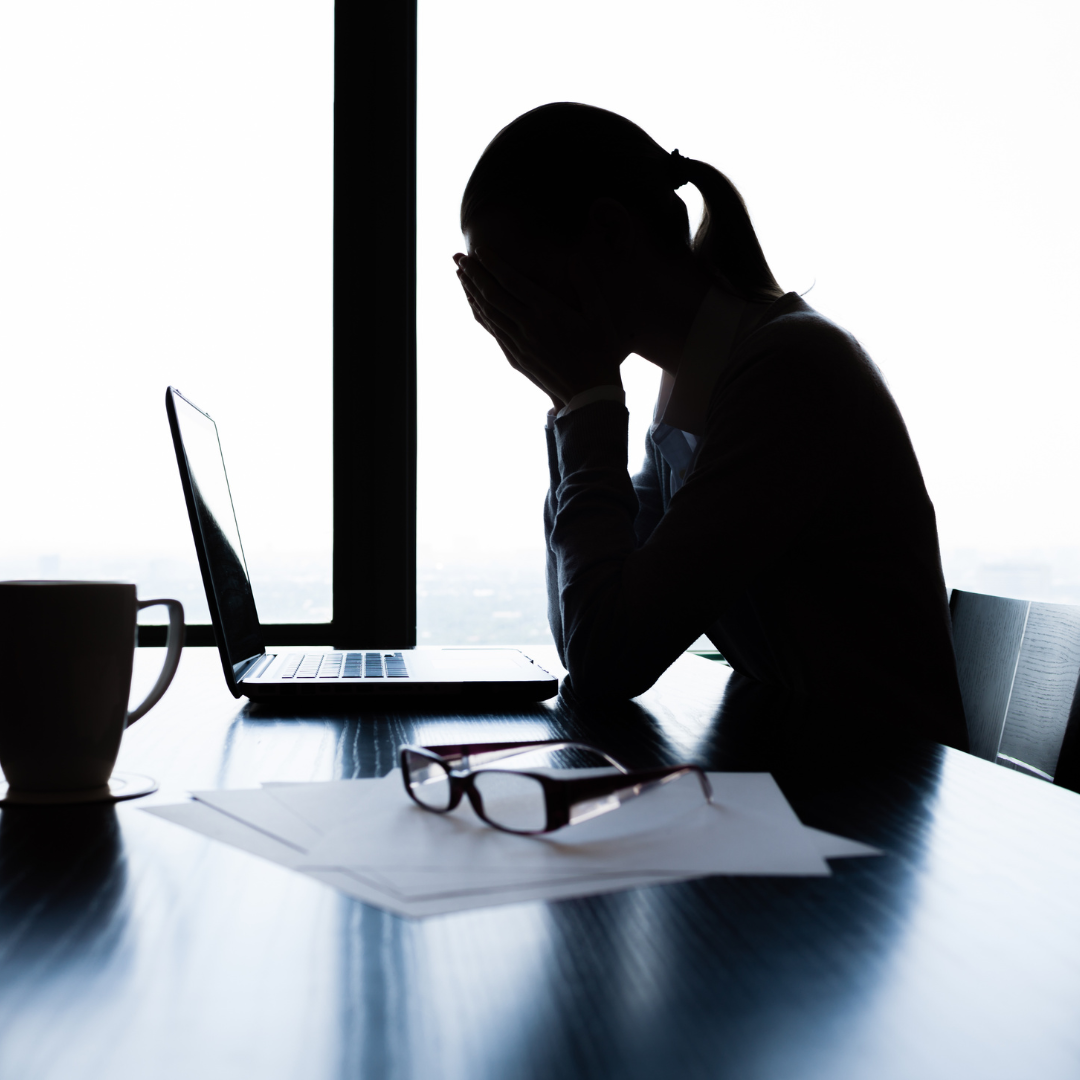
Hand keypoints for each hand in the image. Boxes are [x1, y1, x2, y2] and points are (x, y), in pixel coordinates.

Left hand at [453, 248, 625, 411]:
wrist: (590, 393)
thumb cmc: (600, 351)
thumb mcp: (599, 315)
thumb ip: (586, 284)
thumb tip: (574, 258)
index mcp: (548, 311)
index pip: (512, 281)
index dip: (493, 264)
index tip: (479, 249)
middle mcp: (528, 326)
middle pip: (493, 295)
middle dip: (473, 274)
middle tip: (457, 257)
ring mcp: (520, 343)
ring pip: (488, 313)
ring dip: (471, 292)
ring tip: (459, 275)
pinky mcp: (517, 357)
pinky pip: (493, 331)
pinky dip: (480, 314)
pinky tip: (474, 304)